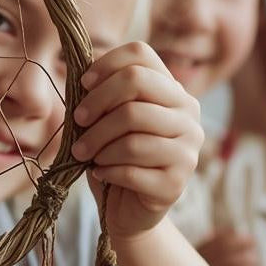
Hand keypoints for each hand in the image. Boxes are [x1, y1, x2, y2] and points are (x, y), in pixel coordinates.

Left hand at [72, 42, 203, 240]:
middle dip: (97, 103)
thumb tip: (76, 69)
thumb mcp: (103, 120)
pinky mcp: (177, 183)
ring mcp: (188, 149)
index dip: (106, 64)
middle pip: (136, 85)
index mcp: (172, 91)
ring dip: (97, 144)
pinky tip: (100, 173)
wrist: (128, 209)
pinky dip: (107, 170)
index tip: (82, 85)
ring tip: (83, 154)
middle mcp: (188, 114)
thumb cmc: (113, 157)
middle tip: (77, 122)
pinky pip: (131, 169)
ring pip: (132, 133)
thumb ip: (96, 95)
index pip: (142, 56)